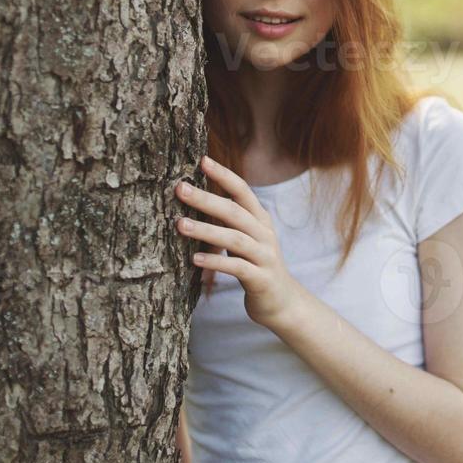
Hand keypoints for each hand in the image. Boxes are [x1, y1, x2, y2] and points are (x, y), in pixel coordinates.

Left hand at [175, 154, 306, 332]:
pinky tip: (194, 259)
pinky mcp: (260, 279)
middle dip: (206, 199)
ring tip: (180, 225)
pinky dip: (215, 262)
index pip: (242, 191)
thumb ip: (230, 220)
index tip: (202, 160)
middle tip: (180, 189)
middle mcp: (264, 234)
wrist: (282, 302)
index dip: (224, 175)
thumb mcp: (247, 237)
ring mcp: (264, 256)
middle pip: (235, 211)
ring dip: (206, 230)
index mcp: (260, 220)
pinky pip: (236, 267)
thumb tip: (197, 197)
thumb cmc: (256, 265)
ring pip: (234, 238)